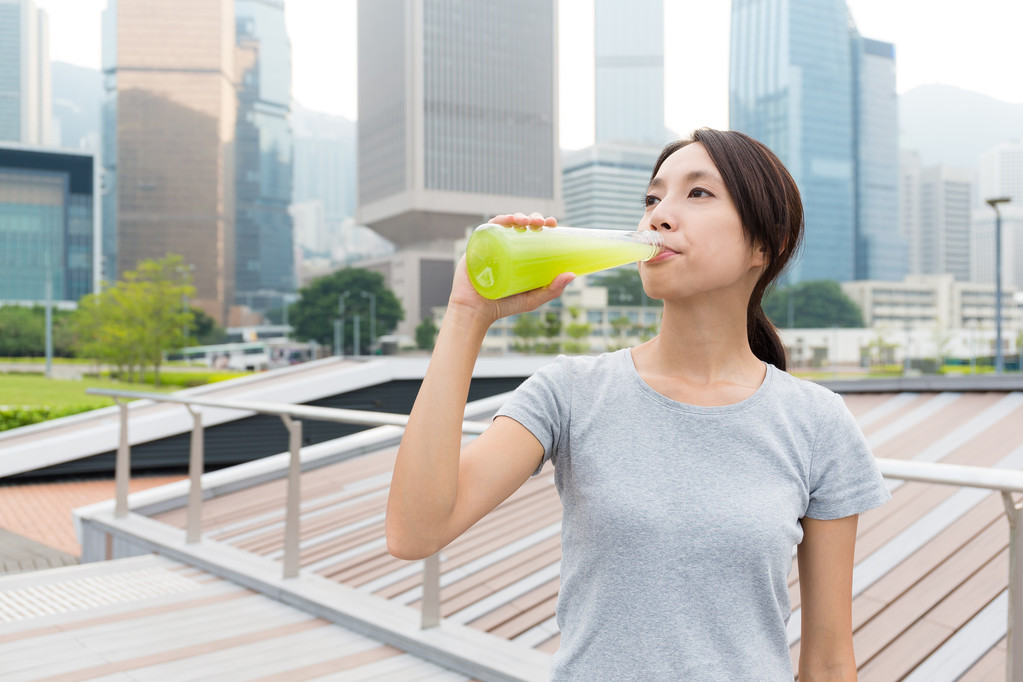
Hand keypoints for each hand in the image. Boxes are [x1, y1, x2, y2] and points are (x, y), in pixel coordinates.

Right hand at [448, 212, 573, 324]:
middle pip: (522, 225)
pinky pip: (488, 227)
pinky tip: (507, 220)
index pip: (534, 234)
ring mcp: (492, 244)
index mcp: (520, 255)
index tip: (553, 223)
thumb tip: (572, 274)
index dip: (544, 225)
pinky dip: (499, 220)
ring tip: (526, 221)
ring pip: (506, 223)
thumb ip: (552, 289)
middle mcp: (507, 246)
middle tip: (541, 223)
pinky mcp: (478, 245)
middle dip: (533, 218)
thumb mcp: (533, 299)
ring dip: (518, 216)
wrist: (475, 311)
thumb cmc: (504, 306)